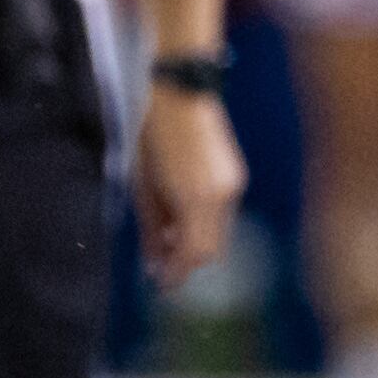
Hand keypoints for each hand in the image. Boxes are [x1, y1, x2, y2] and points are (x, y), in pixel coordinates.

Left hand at [131, 89, 242, 287]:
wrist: (182, 92)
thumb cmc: (153, 136)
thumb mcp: (143, 184)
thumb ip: (151, 227)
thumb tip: (153, 262)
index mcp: (197, 199)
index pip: (194, 254)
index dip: (177, 274)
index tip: (160, 285)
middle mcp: (223, 196)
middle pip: (212, 249)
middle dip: (186, 262)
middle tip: (160, 267)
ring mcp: (233, 185)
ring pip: (219, 233)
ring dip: (194, 242)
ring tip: (165, 238)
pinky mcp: (235, 175)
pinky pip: (222, 214)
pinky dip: (203, 224)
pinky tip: (180, 215)